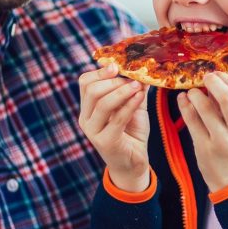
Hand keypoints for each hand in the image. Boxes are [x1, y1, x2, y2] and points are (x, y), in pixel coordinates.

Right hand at [77, 63, 149, 190]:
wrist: (134, 163)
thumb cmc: (131, 133)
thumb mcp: (132, 106)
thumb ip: (134, 88)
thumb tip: (142, 68)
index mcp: (88, 107)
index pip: (85, 82)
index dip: (100, 71)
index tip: (117, 66)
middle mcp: (86, 118)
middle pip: (91, 90)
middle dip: (113, 81)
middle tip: (132, 79)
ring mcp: (93, 131)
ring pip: (102, 103)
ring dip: (122, 91)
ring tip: (138, 86)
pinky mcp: (105, 142)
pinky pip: (117, 119)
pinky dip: (129, 105)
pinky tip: (140, 97)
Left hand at [177, 72, 227, 191]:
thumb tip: (214, 81)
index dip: (225, 78)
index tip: (215, 74)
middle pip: (225, 97)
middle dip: (212, 82)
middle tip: (203, 77)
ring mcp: (221, 139)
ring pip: (204, 108)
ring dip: (194, 94)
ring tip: (191, 91)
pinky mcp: (204, 147)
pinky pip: (191, 120)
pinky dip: (184, 106)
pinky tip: (182, 100)